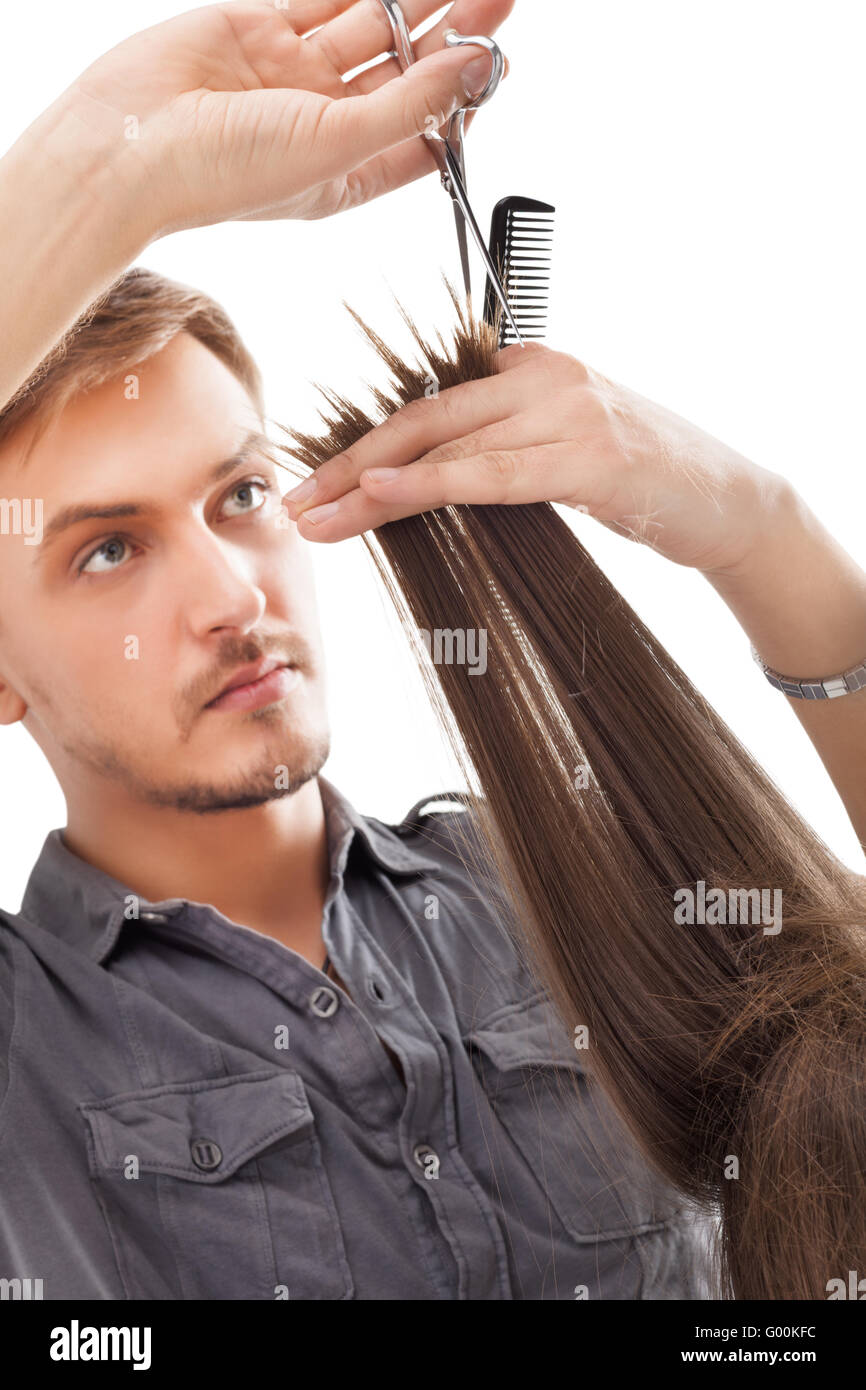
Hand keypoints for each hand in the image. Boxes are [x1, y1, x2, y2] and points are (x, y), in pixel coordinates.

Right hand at [54, 0, 512, 234]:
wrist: (127, 146)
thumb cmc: (226, 175)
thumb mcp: (338, 144)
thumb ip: (411, 103)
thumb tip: (477, 68)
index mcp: (349, 171)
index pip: (422, 137)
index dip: (463, 104)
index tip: (501, 68)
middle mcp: (326, 122)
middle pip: (406, 73)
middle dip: (453, 38)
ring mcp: (293, 75)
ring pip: (371, 27)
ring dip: (418, 3)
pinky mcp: (261, 30)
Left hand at [283, 342, 790, 576]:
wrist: (731, 503)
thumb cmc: (639, 484)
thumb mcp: (559, 457)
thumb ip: (497, 454)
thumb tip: (415, 483)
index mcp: (529, 368)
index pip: (427, 407)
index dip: (359, 443)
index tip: (310, 482)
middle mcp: (544, 376)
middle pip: (422, 420)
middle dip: (346, 464)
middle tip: (292, 504)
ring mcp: (570, 411)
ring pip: (447, 446)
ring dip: (371, 484)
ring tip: (317, 518)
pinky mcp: (593, 457)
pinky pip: (496, 471)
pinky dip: (435, 482)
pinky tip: (383, 493)